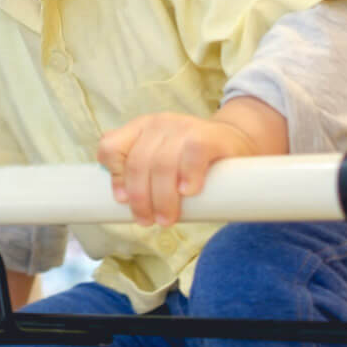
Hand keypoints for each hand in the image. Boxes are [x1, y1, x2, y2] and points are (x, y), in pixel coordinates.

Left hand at [96, 113, 257, 225]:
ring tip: (167, 219)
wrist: (236, 141)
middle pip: (137, 163)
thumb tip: (123, 204)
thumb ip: (143, 174)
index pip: (110, 147)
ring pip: (162, 163)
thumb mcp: (161, 160)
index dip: (114, 176)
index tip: (123, 201)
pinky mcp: (208, 135)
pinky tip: (188, 192)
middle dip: (140, 198)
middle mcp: (157, 125)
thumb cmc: (192, 159)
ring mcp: (182, 127)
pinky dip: (188, 175)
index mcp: (139, 129)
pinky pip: (192, 154)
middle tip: (148, 221)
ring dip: (162, 197)